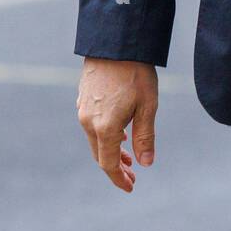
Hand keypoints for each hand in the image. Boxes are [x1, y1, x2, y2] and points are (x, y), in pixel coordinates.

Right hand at [77, 58, 158, 190]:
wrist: (115, 43)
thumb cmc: (135, 73)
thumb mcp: (147, 106)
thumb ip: (145, 136)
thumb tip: (145, 163)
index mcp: (104, 127)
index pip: (109, 164)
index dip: (119, 179)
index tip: (130, 187)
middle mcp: (88, 122)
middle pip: (100, 154)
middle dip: (116, 168)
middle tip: (132, 175)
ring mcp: (83, 110)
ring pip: (95, 140)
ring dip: (111, 151)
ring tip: (128, 157)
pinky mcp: (82, 99)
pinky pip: (91, 126)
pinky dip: (105, 136)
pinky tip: (119, 133)